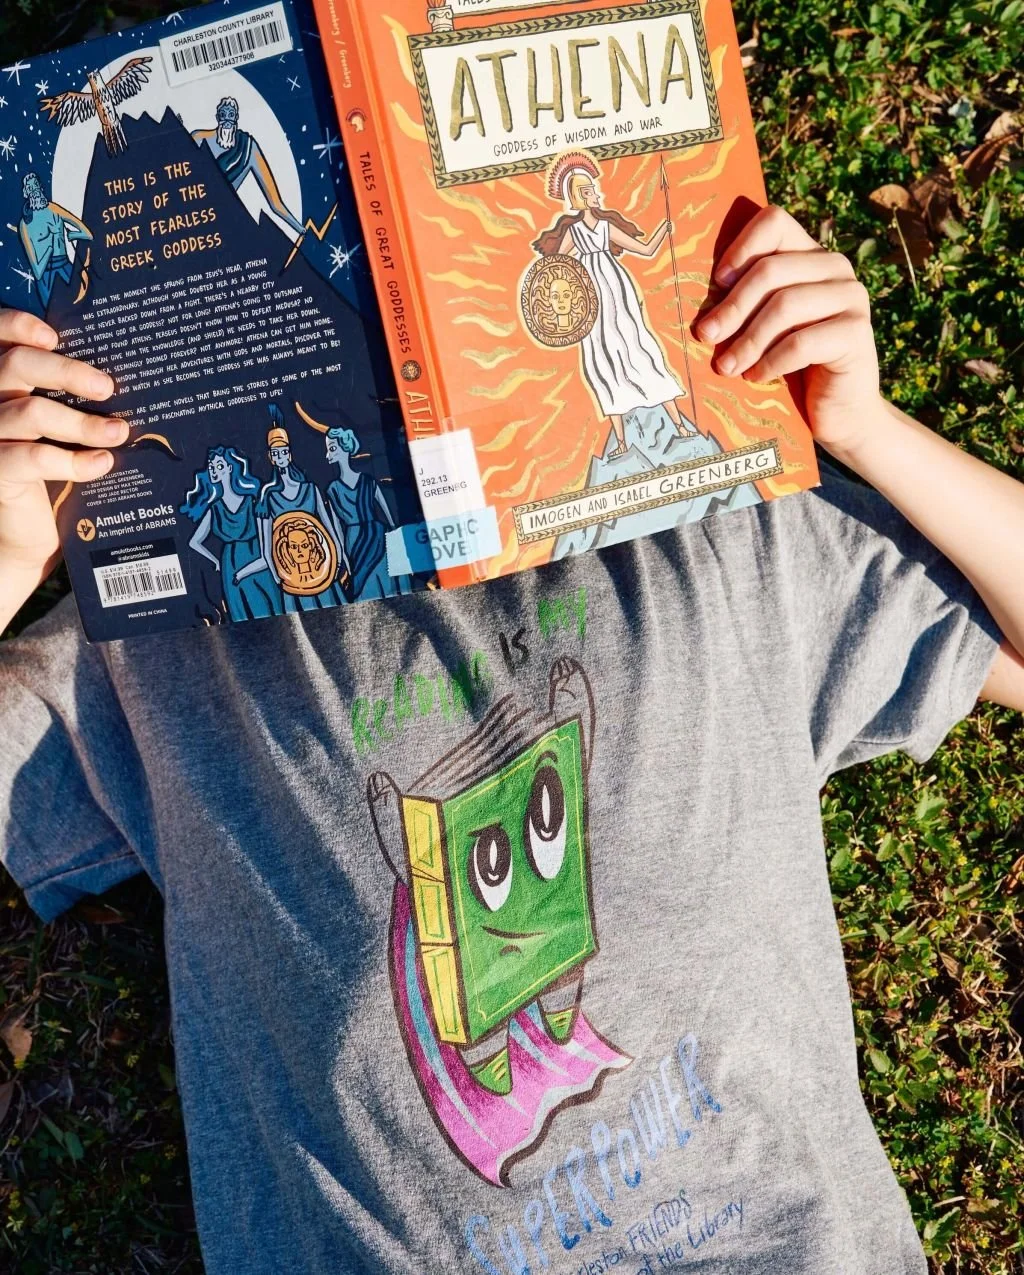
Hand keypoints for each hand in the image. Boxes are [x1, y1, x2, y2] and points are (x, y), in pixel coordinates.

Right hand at [0, 309, 126, 589]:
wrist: (28, 533)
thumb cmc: (50, 473)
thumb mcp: (57, 429)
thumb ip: (69, 399)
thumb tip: (123, 380)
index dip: (15, 326)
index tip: (54, 335)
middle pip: (14, 367)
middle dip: (66, 371)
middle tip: (107, 387)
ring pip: (30, 412)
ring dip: (82, 422)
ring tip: (119, 432)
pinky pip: (33, 458)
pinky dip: (74, 460)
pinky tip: (103, 463)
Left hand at [695, 205, 880, 453]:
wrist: (840, 412)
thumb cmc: (792, 367)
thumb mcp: (764, 328)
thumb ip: (746, 303)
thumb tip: (697, 297)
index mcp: (810, 256)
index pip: (774, 222)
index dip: (741, 247)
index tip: (716, 281)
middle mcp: (835, 269)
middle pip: (771, 270)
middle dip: (732, 306)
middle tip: (706, 335)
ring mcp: (851, 298)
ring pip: (785, 305)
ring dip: (747, 340)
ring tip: (727, 366)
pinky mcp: (856, 333)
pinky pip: (801, 341)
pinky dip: (771, 362)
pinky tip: (756, 377)